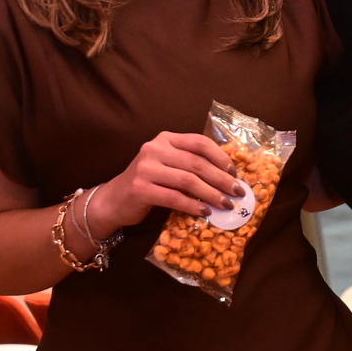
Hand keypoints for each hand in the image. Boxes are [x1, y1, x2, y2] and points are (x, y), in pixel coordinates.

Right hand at [87, 132, 246, 235]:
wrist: (114, 200)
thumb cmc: (149, 183)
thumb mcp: (168, 165)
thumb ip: (190, 163)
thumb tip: (228, 176)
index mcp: (166, 138)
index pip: (199, 143)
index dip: (220, 157)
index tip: (235, 173)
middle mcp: (154, 149)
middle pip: (196, 163)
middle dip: (221, 179)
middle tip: (237, 192)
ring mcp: (145, 168)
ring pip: (188, 181)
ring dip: (211, 194)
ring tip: (225, 205)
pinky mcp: (140, 189)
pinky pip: (174, 197)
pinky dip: (193, 205)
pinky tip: (204, 212)